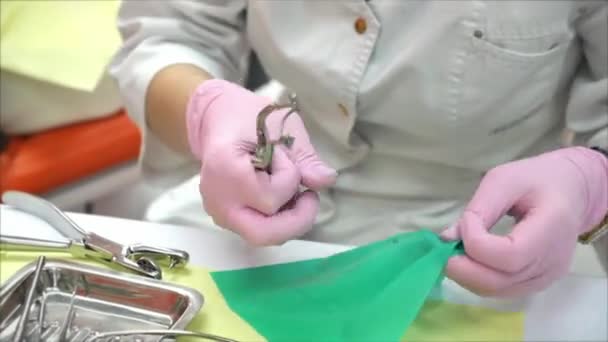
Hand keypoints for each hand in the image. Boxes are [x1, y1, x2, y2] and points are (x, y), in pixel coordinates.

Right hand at [185, 79, 336, 245]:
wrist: (217, 118)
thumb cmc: (248, 116)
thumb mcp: (282, 126)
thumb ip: (304, 157)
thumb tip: (326, 181)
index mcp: (227, 170)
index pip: (269, 198)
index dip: (289, 180)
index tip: (283, 155)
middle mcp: (217, 199)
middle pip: (262, 233)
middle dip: (295, 222)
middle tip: (310, 199)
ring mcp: (217, 211)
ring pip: (260, 235)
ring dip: (286, 220)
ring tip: (293, 193)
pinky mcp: (223, 217)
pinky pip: (254, 228)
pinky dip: (274, 218)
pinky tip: (279, 197)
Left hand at [441, 147, 607, 296]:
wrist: (570, 192)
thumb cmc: (536, 179)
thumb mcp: (504, 179)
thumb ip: (477, 209)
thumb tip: (447, 238)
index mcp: (552, 228)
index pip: (510, 254)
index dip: (478, 243)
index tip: (465, 221)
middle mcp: (553, 261)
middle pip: (501, 280)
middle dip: (463, 268)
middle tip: (441, 250)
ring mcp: (547, 276)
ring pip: (498, 290)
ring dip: (467, 276)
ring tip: (452, 252)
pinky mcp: (538, 283)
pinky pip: (502, 289)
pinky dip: (478, 279)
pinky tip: (467, 260)